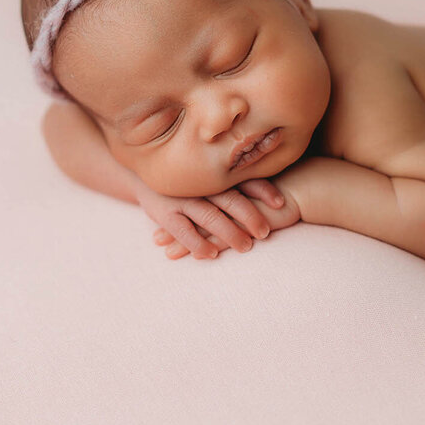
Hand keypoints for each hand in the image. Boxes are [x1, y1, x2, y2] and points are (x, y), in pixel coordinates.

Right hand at [135, 179, 285, 260]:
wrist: (143, 172)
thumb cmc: (189, 177)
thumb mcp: (210, 172)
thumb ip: (236, 177)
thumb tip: (276, 189)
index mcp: (214, 171)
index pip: (244, 179)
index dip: (264, 190)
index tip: (281, 203)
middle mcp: (200, 183)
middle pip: (230, 198)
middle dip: (250, 216)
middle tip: (265, 232)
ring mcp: (181, 197)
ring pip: (209, 215)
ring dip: (228, 232)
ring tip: (245, 247)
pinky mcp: (163, 212)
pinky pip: (182, 230)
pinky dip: (197, 242)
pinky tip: (211, 253)